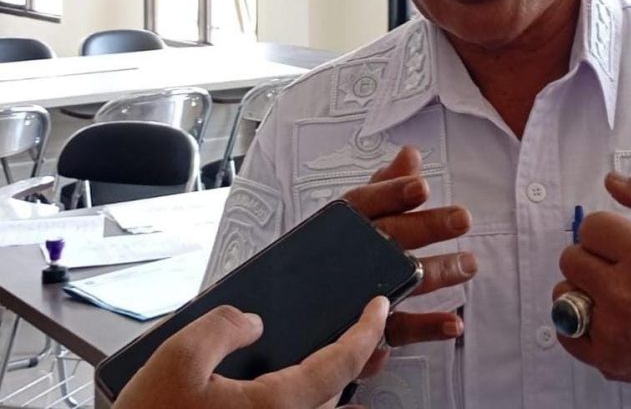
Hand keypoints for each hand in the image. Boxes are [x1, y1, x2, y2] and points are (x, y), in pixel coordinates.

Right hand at [112, 297, 387, 408]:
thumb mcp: (177, 359)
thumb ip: (222, 327)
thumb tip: (252, 322)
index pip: (341, 364)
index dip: (366, 330)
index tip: (380, 306)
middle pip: (335, 394)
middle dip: (353, 360)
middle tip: (363, 331)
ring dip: (330, 386)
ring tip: (334, 359)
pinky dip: (303, 404)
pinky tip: (290, 392)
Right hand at [344, 146, 475, 348]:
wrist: (300, 299)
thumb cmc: (339, 247)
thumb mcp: (361, 211)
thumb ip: (388, 183)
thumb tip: (410, 154)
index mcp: (347, 223)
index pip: (367, 201)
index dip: (394, 193)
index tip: (422, 187)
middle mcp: (351, 257)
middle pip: (387, 238)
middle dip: (426, 228)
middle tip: (462, 218)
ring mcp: (357, 294)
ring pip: (397, 281)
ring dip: (436, 273)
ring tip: (469, 264)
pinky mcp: (365, 329)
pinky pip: (396, 330)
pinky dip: (424, 327)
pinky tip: (453, 323)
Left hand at [552, 172, 630, 388]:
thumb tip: (610, 181)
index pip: (591, 227)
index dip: (605, 231)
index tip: (622, 243)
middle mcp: (627, 295)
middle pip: (571, 258)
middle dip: (592, 257)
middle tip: (615, 266)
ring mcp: (614, 331)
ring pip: (563, 292)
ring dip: (582, 288)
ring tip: (610, 292)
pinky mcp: (607, 359)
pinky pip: (564, 330)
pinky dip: (577, 321)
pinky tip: (603, 315)